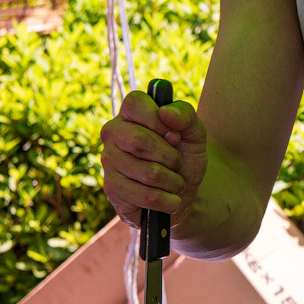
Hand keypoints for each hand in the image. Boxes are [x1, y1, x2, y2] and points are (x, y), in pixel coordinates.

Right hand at [99, 89, 207, 229]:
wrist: (181, 193)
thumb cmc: (184, 157)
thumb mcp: (194, 134)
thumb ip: (185, 115)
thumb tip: (166, 112)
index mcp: (130, 114)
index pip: (135, 103)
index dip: (159, 120)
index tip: (174, 135)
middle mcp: (113, 133)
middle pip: (139, 140)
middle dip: (171, 156)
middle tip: (177, 162)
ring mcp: (108, 161)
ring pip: (148, 172)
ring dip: (173, 181)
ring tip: (175, 182)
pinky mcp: (112, 188)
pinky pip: (146, 196)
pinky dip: (168, 200)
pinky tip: (170, 199)